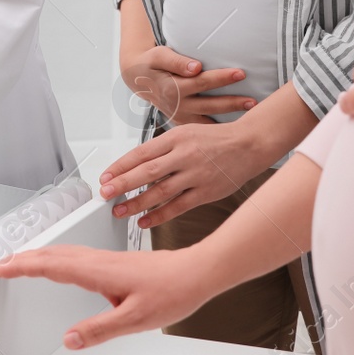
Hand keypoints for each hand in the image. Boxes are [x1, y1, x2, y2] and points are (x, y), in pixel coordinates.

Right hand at [0, 247, 209, 348]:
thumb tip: (69, 339)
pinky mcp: (113, 261)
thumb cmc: (172, 290)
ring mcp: (105, 258)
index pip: (49, 266)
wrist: (196, 272)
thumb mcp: (134, 319)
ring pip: (62, 252)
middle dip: (20, 258)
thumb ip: (98, 330)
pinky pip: (74, 254)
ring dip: (36, 256)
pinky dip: (54, 257)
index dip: (20, 267)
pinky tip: (58, 264)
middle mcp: (98, 260)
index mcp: (97, 271)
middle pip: (50, 254)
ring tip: (19, 262)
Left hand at [98, 122, 264, 226]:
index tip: (105, 177)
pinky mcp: (206, 192)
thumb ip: (162, 149)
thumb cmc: (214, 139)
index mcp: (175, 137)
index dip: (120, 166)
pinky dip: (159, 216)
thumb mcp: (185, 133)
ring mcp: (196, 175)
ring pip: (160, 192)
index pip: (140, 153)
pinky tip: (145, 221)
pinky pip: (178, 207)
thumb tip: (133, 167)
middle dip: (122, 185)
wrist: (248, 144)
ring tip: (120, 211)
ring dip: (137, 204)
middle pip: (147, 172)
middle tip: (105, 195)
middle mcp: (184, 155)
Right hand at [120, 45, 251, 123]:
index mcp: (171, 88)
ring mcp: (180, 117)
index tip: (241, 73)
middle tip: (253, 100)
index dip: (222, 78)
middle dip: (232, 103)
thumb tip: (196, 67)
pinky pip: (203, 130)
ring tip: (250, 114)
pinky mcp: (183, 123)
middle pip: (209, 105)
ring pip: (208, 121)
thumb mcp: (159, 56)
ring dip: (229, 119)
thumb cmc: (152, 63)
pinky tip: (236, 132)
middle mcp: (177, 105)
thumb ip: (177, 61)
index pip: (201, 82)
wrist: (138, 78)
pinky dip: (219, 132)